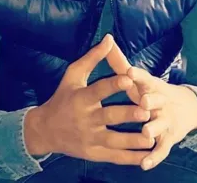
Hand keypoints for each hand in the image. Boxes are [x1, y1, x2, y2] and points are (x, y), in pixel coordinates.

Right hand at [24, 35, 154, 165]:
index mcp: (81, 98)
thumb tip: (110, 38)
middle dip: (128, 114)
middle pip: (109, 117)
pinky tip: (146, 157)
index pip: (99, 90)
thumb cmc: (62, 97)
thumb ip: (92, 57)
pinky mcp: (93, 154)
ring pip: (114, 140)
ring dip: (133, 140)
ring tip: (152, 137)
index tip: (129, 77)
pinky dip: (129, 158)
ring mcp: (90, 139)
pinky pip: (113, 157)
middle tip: (146, 111)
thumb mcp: (73, 74)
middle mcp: (86, 119)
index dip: (113, 84)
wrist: (44, 130)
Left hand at [127, 67, 196, 170]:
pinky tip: (144, 164)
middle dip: (151, 100)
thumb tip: (107, 41)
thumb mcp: (139, 78)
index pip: (145, 79)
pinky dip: (154, 157)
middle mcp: (160, 102)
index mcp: (151, 86)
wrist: (187, 107)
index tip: (130, 71)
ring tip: (146, 132)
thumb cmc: (151, 92)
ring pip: (159, 124)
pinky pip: (161, 149)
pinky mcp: (168, 138)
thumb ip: (120, 62)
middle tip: (143, 102)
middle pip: (156, 100)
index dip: (138, 75)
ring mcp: (165, 120)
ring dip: (153, 128)